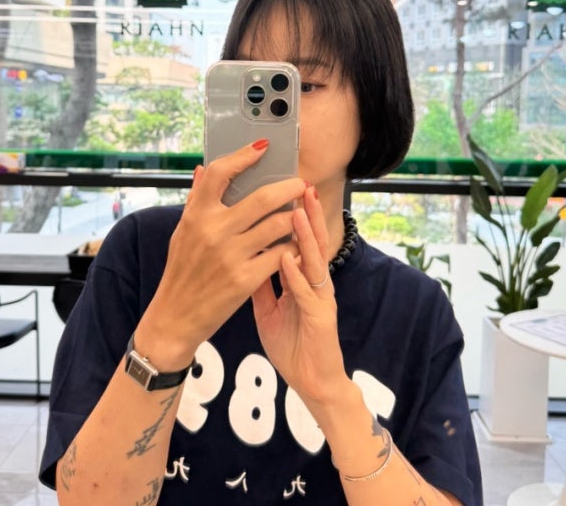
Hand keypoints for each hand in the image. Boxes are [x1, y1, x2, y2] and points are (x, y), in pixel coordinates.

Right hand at [136, 140, 306, 368]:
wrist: (175, 316)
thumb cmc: (181, 271)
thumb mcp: (182, 232)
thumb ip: (196, 201)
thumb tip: (202, 170)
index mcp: (196, 215)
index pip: (218, 173)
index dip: (242, 156)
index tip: (262, 148)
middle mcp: (213, 231)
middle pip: (262, 197)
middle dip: (289, 187)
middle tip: (300, 184)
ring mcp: (230, 255)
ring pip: (278, 224)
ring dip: (295, 217)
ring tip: (300, 214)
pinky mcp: (245, 279)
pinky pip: (280, 254)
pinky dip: (292, 246)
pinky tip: (296, 243)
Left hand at [251, 188, 348, 406]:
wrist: (313, 381)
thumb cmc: (293, 343)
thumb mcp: (269, 308)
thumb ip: (261, 280)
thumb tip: (245, 253)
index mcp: (303, 278)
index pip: (299, 239)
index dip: (295, 214)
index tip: (283, 188)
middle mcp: (315, 282)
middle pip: (312, 240)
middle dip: (307, 212)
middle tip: (299, 183)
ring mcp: (320, 298)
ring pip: (314, 259)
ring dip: (305, 234)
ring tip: (297, 208)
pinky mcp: (320, 318)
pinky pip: (307, 293)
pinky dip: (296, 274)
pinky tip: (288, 257)